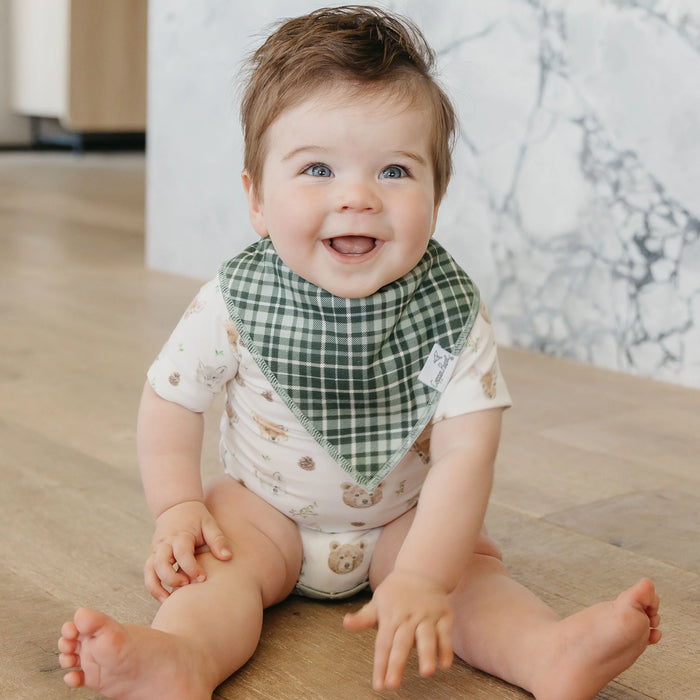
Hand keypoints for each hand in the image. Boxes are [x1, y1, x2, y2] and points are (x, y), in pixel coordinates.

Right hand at [144, 500, 231, 601]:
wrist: (177, 507)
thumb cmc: (196, 517)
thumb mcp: (209, 524)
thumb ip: (217, 540)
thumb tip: (227, 557)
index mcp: (180, 535)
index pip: (182, 553)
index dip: (191, 567)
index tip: (202, 577)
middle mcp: (165, 543)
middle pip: (160, 562)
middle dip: (171, 577)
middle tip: (186, 585)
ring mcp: (156, 550)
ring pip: (149, 570)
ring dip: (156, 586)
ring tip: (169, 600)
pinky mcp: (153, 556)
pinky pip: (148, 572)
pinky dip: (153, 586)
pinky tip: (164, 597)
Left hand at [343, 570, 452, 689]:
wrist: (421, 570)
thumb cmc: (396, 592)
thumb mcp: (377, 602)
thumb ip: (363, 617)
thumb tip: (346, 623)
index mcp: (390, 616)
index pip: (383, 643)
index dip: (380, 665)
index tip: (379, 685)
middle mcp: (409, 617)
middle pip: (402, 643)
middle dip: (397, 664)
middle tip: (392, 684)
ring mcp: (427, 616)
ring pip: (427, 637)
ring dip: (427, 654)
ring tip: (426, 672)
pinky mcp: (444, 616)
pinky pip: (445, 633)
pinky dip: (446, 648)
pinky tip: (445, 663)